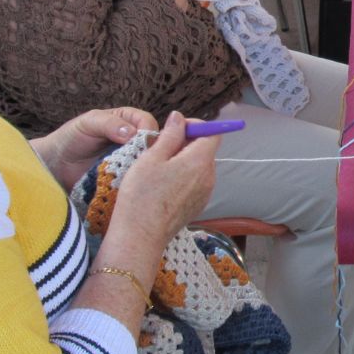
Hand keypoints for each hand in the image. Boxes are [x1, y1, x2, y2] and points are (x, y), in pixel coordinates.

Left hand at [32, 107, 158, 188]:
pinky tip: (130, 185)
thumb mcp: (89, 124)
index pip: (148, 123)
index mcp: (127, 120)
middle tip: (141, 163)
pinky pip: (136, 179)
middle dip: (150, 152)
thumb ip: (109, 124)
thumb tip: (132, 133)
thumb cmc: (71, 138)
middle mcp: (132, 140)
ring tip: (134, 175)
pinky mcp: (124, 178)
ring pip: (147, 163)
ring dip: (143, 169)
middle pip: (153, 144)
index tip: (144, 145)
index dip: (149, 132)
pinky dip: (135, 182)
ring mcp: (129, 160)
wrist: (56, 165)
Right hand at [102, 112, 220, 254]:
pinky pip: (195, 183)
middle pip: (205, 150)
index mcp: (199, 161)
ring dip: (183, 161)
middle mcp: (209, 177)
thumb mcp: (152, 158)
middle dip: (186, 143)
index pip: (213, 133)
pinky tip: (162, 186)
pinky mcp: (198, 206)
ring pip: (199, 167)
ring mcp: (205, 193)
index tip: (175, 129)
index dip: (195, 126)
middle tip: (159, 148)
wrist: (140, 236)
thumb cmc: (142, 195)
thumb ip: (170, 135)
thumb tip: (180, 118)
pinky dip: (182, 178)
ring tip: (157, 169)